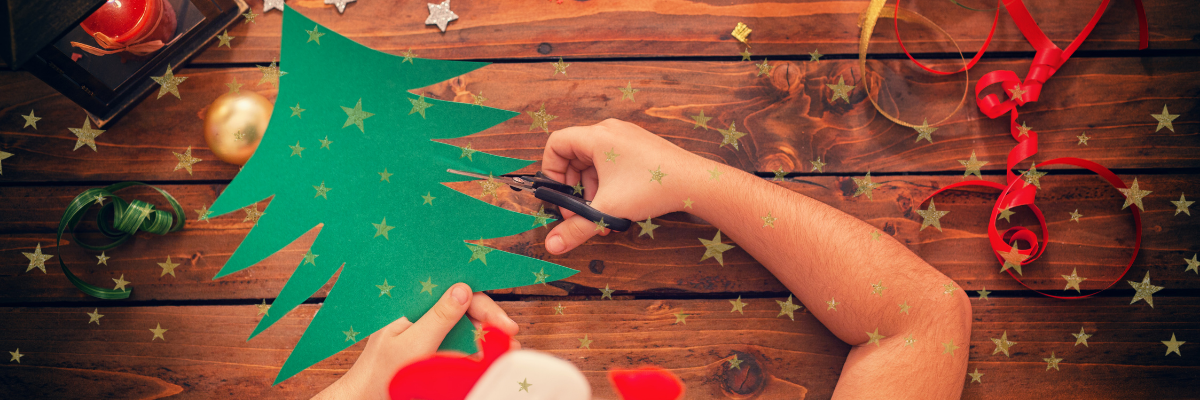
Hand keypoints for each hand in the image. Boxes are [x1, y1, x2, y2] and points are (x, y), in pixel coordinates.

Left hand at [313, 283, 519, 399]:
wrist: (368, 399)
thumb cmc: (381, 372)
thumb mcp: (413, 343)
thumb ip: (439, 317)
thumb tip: (463, 289)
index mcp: (412, 303)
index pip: (453, 291)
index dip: (483, 304)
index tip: (504, 324)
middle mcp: (421, 312)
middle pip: (464, 306)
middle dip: (490, 320)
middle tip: (511, 337)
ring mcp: (427, 330)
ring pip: (465, 325)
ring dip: (487, 335)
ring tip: (506, 349)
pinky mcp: (432, 348)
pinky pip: (459, 342)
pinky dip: (476, 349)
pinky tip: (490, 356)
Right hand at [542, 118, 701, 253]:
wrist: (695, 183)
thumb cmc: (654, 186)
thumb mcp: (609, 210)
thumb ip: (576, 228)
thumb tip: (553, 244)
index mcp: (598, 136)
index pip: (556, 144)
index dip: (550, 170)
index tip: (558, 194)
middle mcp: (610, 132)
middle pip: (574, 156)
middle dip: (573, 188)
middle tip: (578, 211)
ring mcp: (626, 138)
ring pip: (593, 163)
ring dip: (591, 190)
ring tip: (601, 214)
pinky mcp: (638, 148)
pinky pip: (611, 163)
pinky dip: (607, 184)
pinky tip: (616, 207)